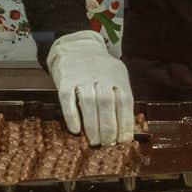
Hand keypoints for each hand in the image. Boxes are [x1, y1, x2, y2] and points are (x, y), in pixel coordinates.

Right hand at [47, 30, 133, 145]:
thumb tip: (126, 130)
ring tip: (94, 142)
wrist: (76, 46)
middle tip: (108, 145)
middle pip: (107, 102)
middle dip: (109, 127)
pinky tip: (75, 130)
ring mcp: (82, 76)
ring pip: (89, 102)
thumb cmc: (99, 69)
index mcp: (117, 75)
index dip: (125, 122)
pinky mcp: (65, 79)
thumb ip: (120, 97)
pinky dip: (72, 115)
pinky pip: (67, 98)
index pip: (125, 100)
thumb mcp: (115, 76)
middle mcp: (101, 75)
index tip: (124, 141)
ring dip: (92, 125)